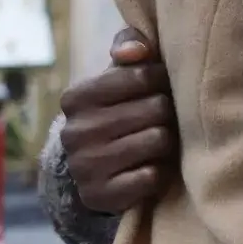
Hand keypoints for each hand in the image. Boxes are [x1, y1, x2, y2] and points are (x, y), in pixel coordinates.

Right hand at [59, 29, 179, 214]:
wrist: (96, 169)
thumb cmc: (119, 109)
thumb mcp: (119, 75)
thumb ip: (129, 47)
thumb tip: (138, 52)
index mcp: (76, 97)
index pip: (142, 75)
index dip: (162, 80)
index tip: (161, 87)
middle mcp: (74, 132)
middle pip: (156, 108)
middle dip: (168, 113)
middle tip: (163, 119)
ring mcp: (85, 166)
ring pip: (158, 140)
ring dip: (167, 141)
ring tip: (159, 141)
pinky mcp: (100, 196)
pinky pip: (153, 176)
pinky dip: (160, 172)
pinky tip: (151, 167)